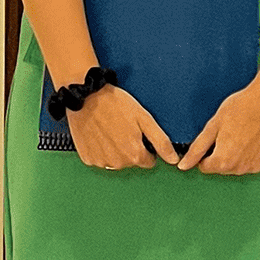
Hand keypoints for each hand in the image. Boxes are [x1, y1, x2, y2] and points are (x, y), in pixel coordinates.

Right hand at [64, 86, 178, 170]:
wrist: (86, 96)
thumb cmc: (115, 104)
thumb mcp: (144, 118)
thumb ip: (161, 142)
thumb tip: (174, 160)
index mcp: (134, 155)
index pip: (149, 161)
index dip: (146, 146)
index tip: (138, 133)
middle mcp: (118, 163)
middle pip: (131, 162)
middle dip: (130, 147)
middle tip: (123, 127)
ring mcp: (101, 162)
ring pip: (116, 161)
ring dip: (115, 150)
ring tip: (110, 129)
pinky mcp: (87, 158)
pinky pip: (99, 159)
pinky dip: (100, 150)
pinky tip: (99, 134)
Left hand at [176, 68, 259, 174]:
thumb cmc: (242, 108)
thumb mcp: (214, 125)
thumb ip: (197, 148)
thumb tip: (183, 166)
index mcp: (223, 161)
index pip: (204, 167)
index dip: (205, 152)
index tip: (213, 138)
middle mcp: (240, 168)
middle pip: (221, 168)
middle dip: (220, 153)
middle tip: (229, 132)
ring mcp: (255, 167)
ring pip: (236, 166)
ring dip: (235, 155)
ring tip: (242, 133)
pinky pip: (252, 163)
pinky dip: (250, 154)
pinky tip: (253, 138)